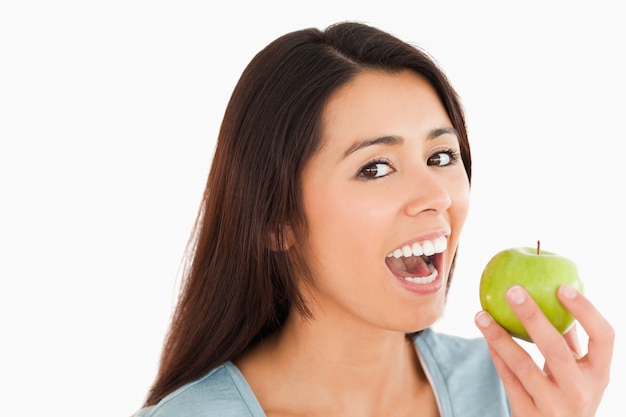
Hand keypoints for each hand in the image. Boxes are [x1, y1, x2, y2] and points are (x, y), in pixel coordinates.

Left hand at [475, 284, 613, 416]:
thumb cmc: (568, 395)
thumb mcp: (579, 374)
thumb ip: (570, 341)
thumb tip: (555, 296)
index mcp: (599, 374)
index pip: (604, 337)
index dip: (586, 311)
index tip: (563, 287)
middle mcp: (579, 391)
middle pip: (556, 349)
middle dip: (533, 317)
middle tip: (513, 291)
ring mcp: (553, 406)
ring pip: (522, 364)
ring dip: (499, 336)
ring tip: (481, 314)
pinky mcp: (528, 414)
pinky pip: (507, 378)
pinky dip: (496, 354)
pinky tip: (485, 335)